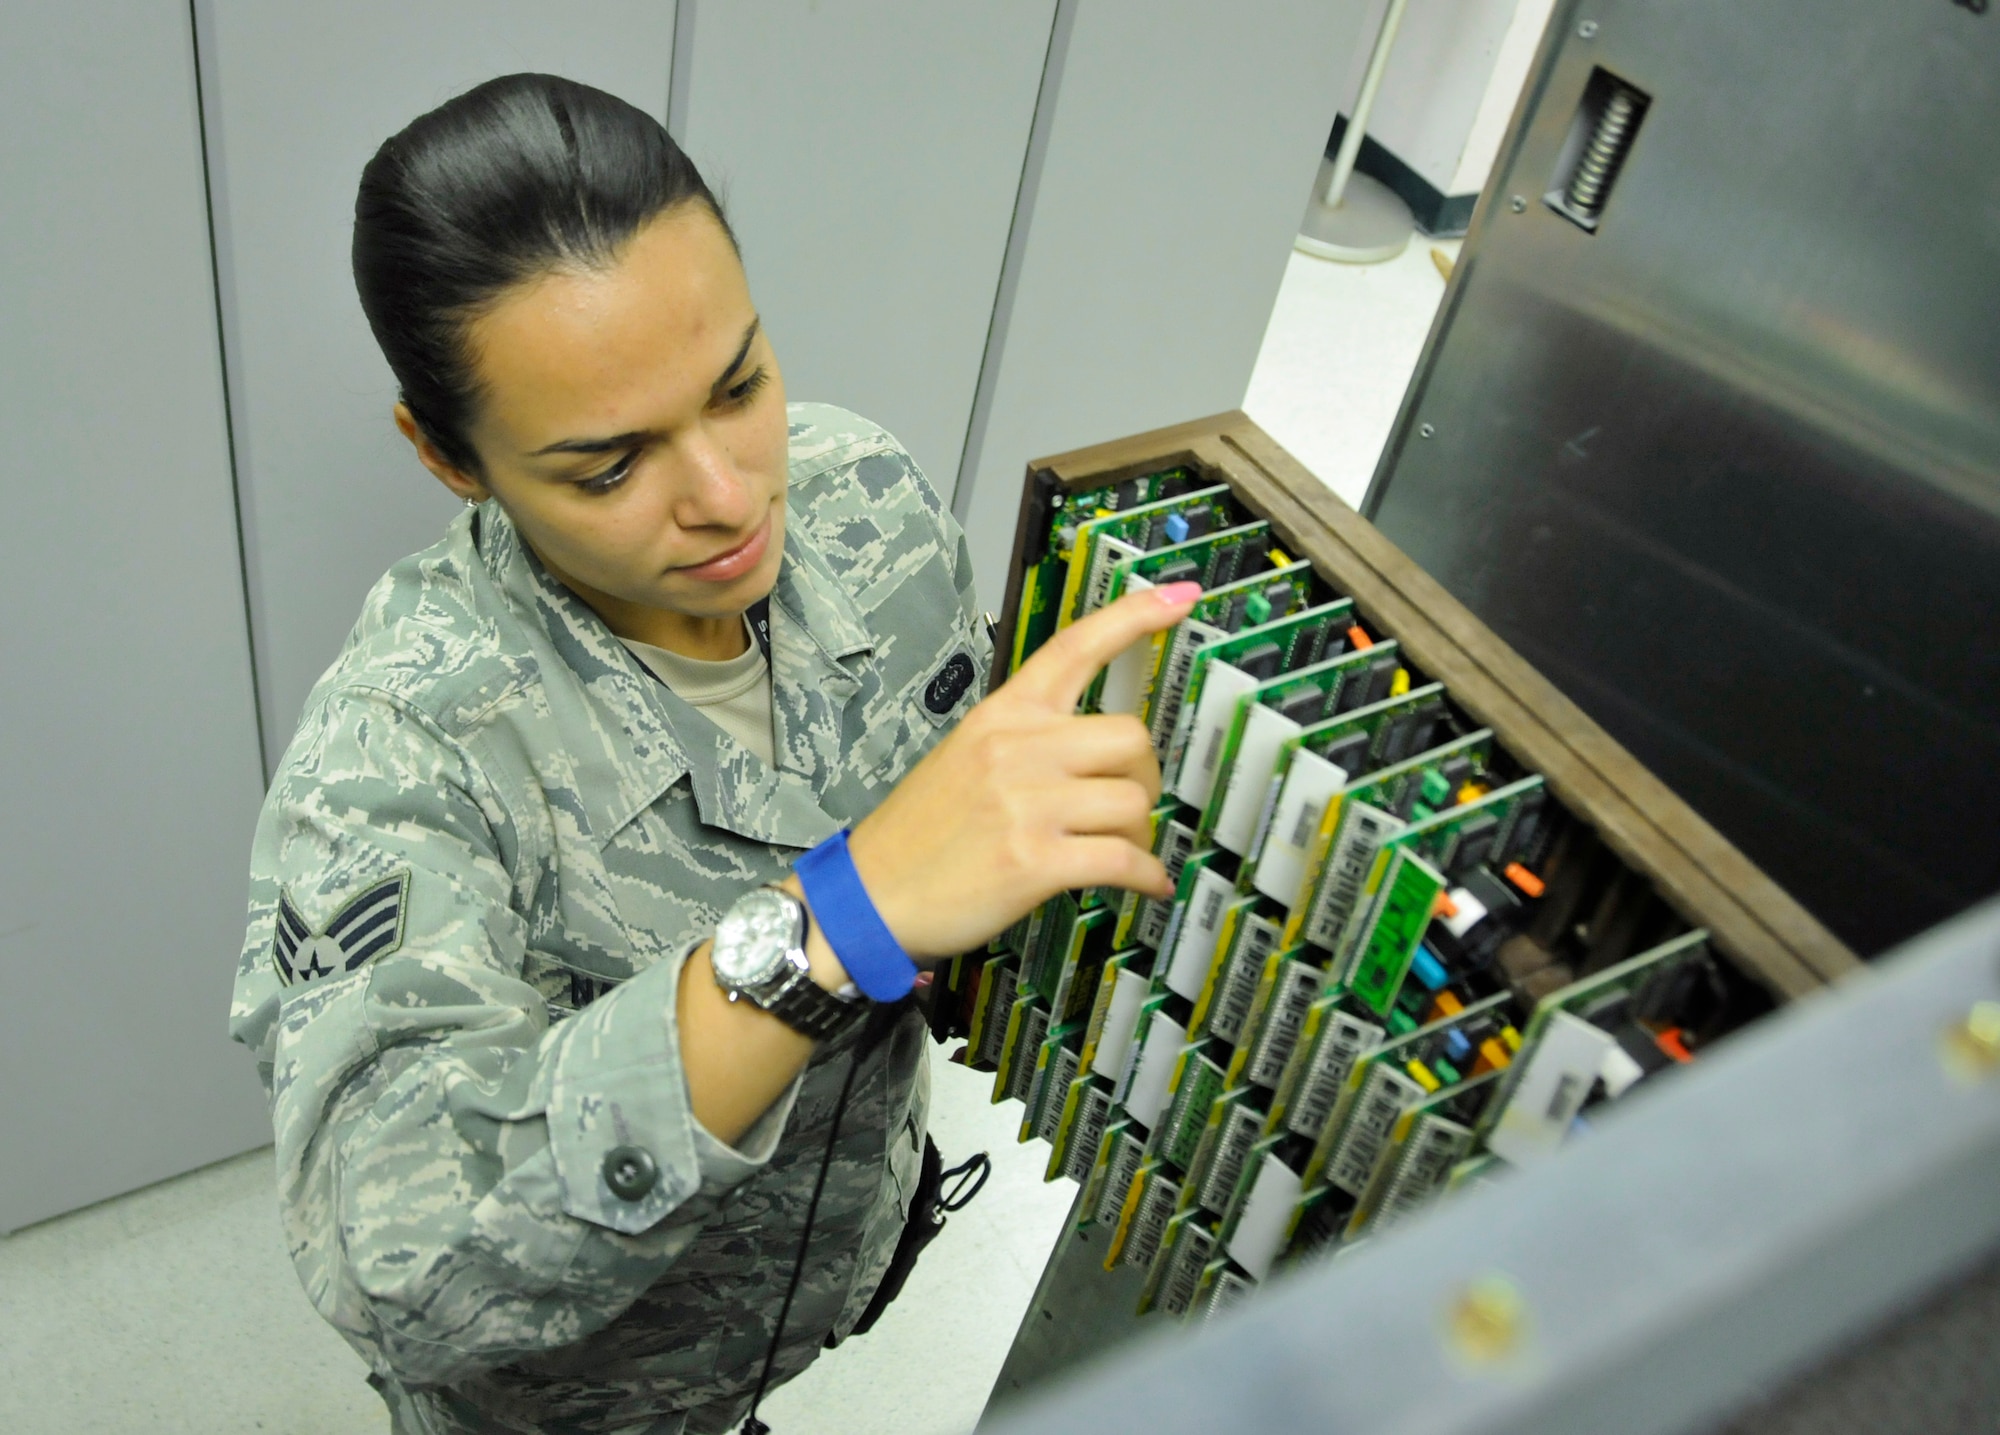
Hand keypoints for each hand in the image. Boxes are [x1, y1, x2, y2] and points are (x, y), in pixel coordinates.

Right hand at [844, 583, 1202, 961]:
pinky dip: (1146, 876)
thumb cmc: (919, 834)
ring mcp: (1026, 803)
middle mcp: (1017, 749)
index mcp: (1002, 715)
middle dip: (1145, 778)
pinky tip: (1144, 884)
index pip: (1075, 647)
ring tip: (1121, 853)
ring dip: (1141, 834)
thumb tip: (1092, 753)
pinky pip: (1124, 859)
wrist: (869, 895)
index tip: (1181, 596)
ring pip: (1134, 801)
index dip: (1135, 617)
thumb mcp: (965, 757)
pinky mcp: (1034, 860)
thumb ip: (1027, 741)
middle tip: (1130, 807)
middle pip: (1131, 737)